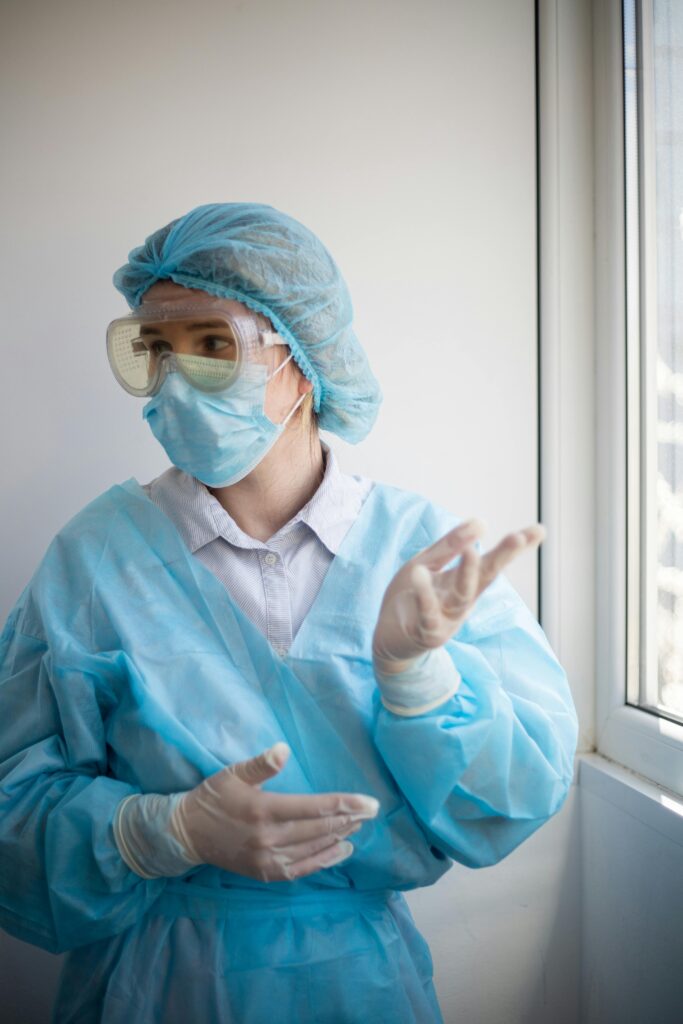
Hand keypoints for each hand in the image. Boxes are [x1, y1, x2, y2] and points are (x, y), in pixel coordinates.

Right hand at [169, 742, 379, 881]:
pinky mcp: (266, 873)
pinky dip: (325, 860)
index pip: (314, 808)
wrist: (187, 834)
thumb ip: (261, 764)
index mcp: (263, 810)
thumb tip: (283, 749)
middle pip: (319, 829)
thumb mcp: (233, 773)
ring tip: (359, 825)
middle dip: (348, 819)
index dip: (345, 805)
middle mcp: (268, 838)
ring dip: (340, 836)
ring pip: (314, 849)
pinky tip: (341, 850)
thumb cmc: (214, 797)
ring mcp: (267, 859)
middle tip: (371, 811)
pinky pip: (303, 869)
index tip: (371, 803)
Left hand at [372, 519, 545, 673]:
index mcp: (464, 581)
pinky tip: (420, 573)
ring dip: (467, 573)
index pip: (493, 561)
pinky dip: (424, 594)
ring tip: (470, 551)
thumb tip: (481, 522)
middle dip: (502, 557)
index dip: (515, 548)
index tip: (539, 530)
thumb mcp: (427, 563)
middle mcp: (462, 600)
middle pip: (486, 576)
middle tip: (517, 537)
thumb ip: (450, 545)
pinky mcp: (427, 632)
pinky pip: (427, 613)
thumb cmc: (410, 596)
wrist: (388, 638)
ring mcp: (447, 617)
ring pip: (462, 595)